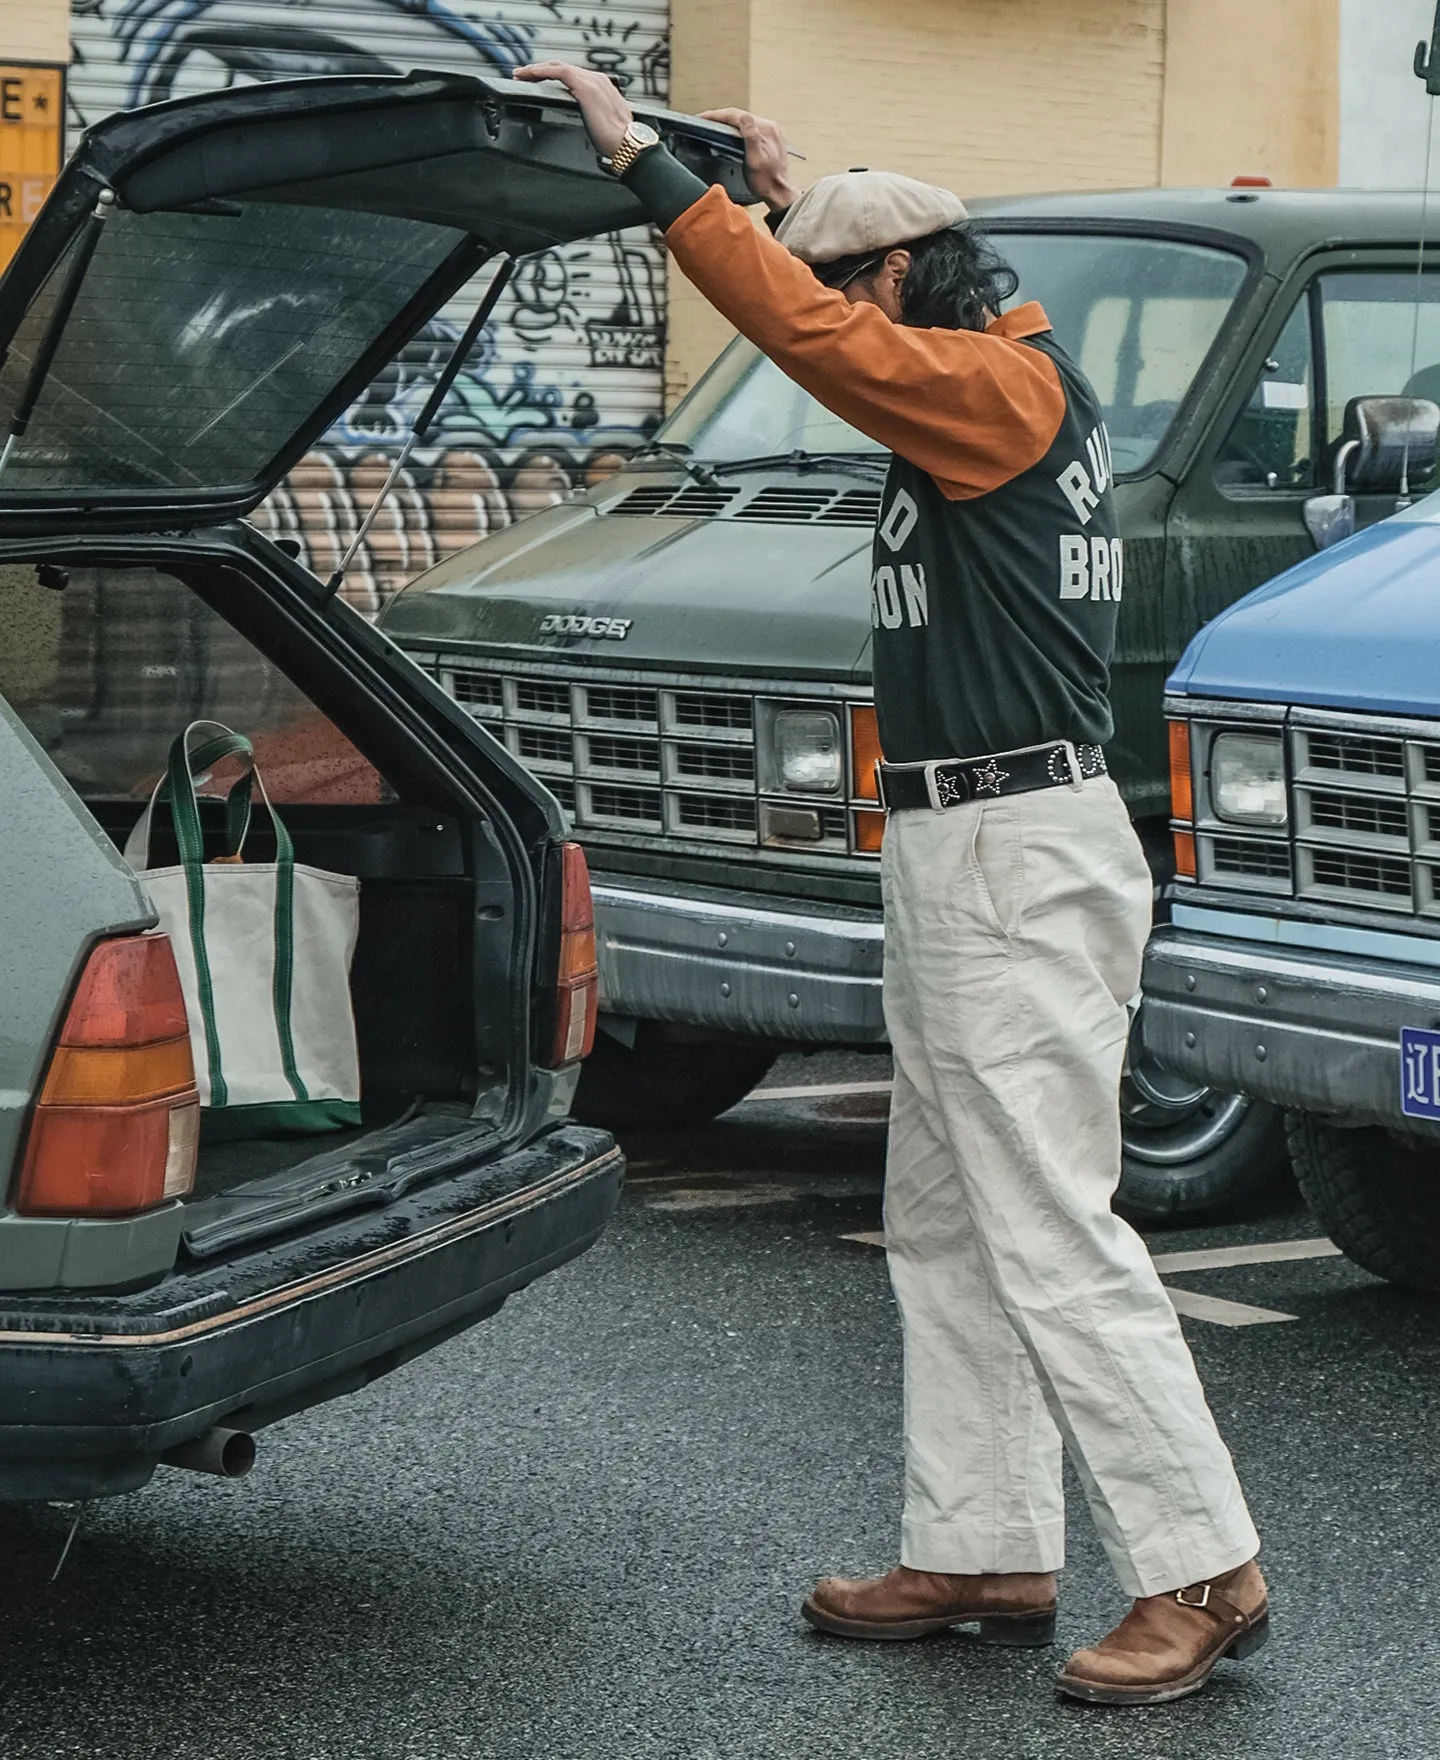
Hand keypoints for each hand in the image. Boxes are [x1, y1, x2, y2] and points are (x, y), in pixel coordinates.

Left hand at [514, 60, 633, 157]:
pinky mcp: (585, 87)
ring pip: (557, 66)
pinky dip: (542, 71)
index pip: (572, 75)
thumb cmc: (618, 143)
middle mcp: (597, 79)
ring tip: (521, 74)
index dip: (553, 75)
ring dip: (537, 69)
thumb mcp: (603, 125)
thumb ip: (594, 117)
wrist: (629, 146)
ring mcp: (592, 81)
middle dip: (541, 69)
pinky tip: (530, 74)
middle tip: (523, 75)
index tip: (537, 81)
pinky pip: (558, 72)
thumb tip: (589, 124)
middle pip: (562, 67)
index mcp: (602, 87)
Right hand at [699, 108, 798, 212]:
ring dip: (728, 120)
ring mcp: (771, 130)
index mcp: (765, 128)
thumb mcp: (755, 161)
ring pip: (744, 120)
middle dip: (720, 116)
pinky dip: (737, 127)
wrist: (780, 193)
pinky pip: (750, 127)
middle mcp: (769, 126)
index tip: (702, 117)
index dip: (717, 115)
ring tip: (712, 123)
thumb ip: (750, 136)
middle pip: (740, 115)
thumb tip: (744, 115)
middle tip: (703, 119)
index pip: (736, 115)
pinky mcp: (770, 137)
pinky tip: (729, 131)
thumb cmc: (766, 182)